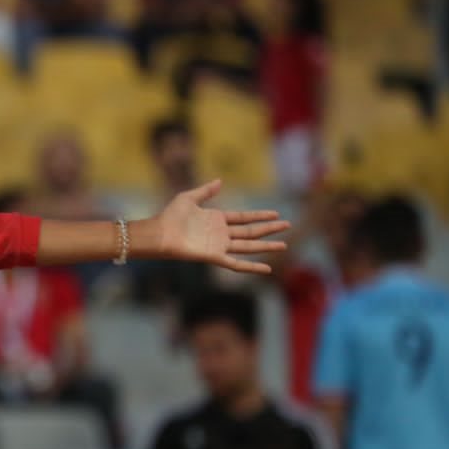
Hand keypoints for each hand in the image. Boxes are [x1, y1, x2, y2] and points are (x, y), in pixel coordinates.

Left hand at [150, 180, 289, 274]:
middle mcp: (221, 233)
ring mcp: (219, 245)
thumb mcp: (189, 198)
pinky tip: (267, 268)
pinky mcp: (214, 256)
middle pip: (251, 231)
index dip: (260, 216)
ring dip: (266, 246)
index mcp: (217, 219)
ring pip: (248, 246)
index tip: (276, 214)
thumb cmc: (170, 215)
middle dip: (269, 229)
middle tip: (288, 225)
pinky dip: (251, 266)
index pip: (244, 217)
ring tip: (284, 245)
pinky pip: (236, 264)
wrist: (160, 233)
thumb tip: (220, 181)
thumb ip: (206, 191)